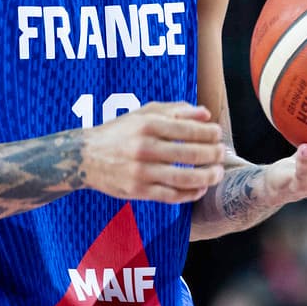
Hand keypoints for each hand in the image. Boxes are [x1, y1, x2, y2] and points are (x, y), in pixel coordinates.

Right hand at [82, 102, 224, 202]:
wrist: (85, 157)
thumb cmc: (119, 132)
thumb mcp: (143, 113)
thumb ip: (175, 110)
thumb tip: (205, 114)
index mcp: (147, 125)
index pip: (189, 129)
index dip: (210, 133)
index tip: (218, 135)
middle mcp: (144, 148)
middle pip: (190, 154)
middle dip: (213, 154)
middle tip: (222, 154)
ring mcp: (141, 171)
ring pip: (183, 177)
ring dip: (207, 177)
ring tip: (217, 173)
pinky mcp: (138, 191)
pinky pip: (171, 195)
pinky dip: (190, 194)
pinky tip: (199, 189)